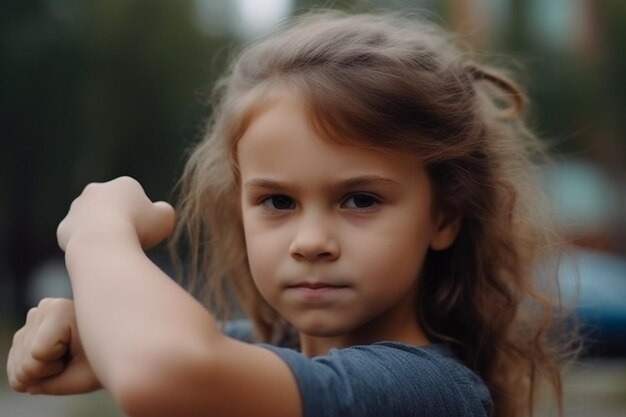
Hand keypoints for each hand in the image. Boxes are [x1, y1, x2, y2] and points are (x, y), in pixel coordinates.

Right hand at [6, 298, 100, 394]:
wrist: (116, 342)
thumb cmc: (104, 359)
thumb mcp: (84, 378)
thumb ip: (53, 385)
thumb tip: (31, 386)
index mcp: (59, 309)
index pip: (38, 355)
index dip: (58, 366)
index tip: (82, 353)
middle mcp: (43, 308)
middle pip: (26, 363)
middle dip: (50, 370)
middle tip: (76, 356)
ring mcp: (34, 318)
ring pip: (19, 366)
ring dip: (44, 370)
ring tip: (69, 355)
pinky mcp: (28, 330)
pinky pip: (16, 365)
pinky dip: (37, 370)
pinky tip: (58, 357)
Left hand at [57, 176, 174, 250]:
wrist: (103, 243)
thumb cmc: (139, 229)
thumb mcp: (166, 218)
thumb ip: (164, 211)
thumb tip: (160, 211)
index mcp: (123, 184)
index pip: (136, 197)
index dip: (143, 215)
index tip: (146, 230)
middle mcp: (97, 190)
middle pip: (111, 206)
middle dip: (118, 219)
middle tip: (129, 239)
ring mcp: (77, 209)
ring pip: (92, 221)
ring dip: (101, 231)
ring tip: (113, 249)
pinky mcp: (64, 227)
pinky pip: (77, 237)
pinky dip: (86, 246)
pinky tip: (96, 254)